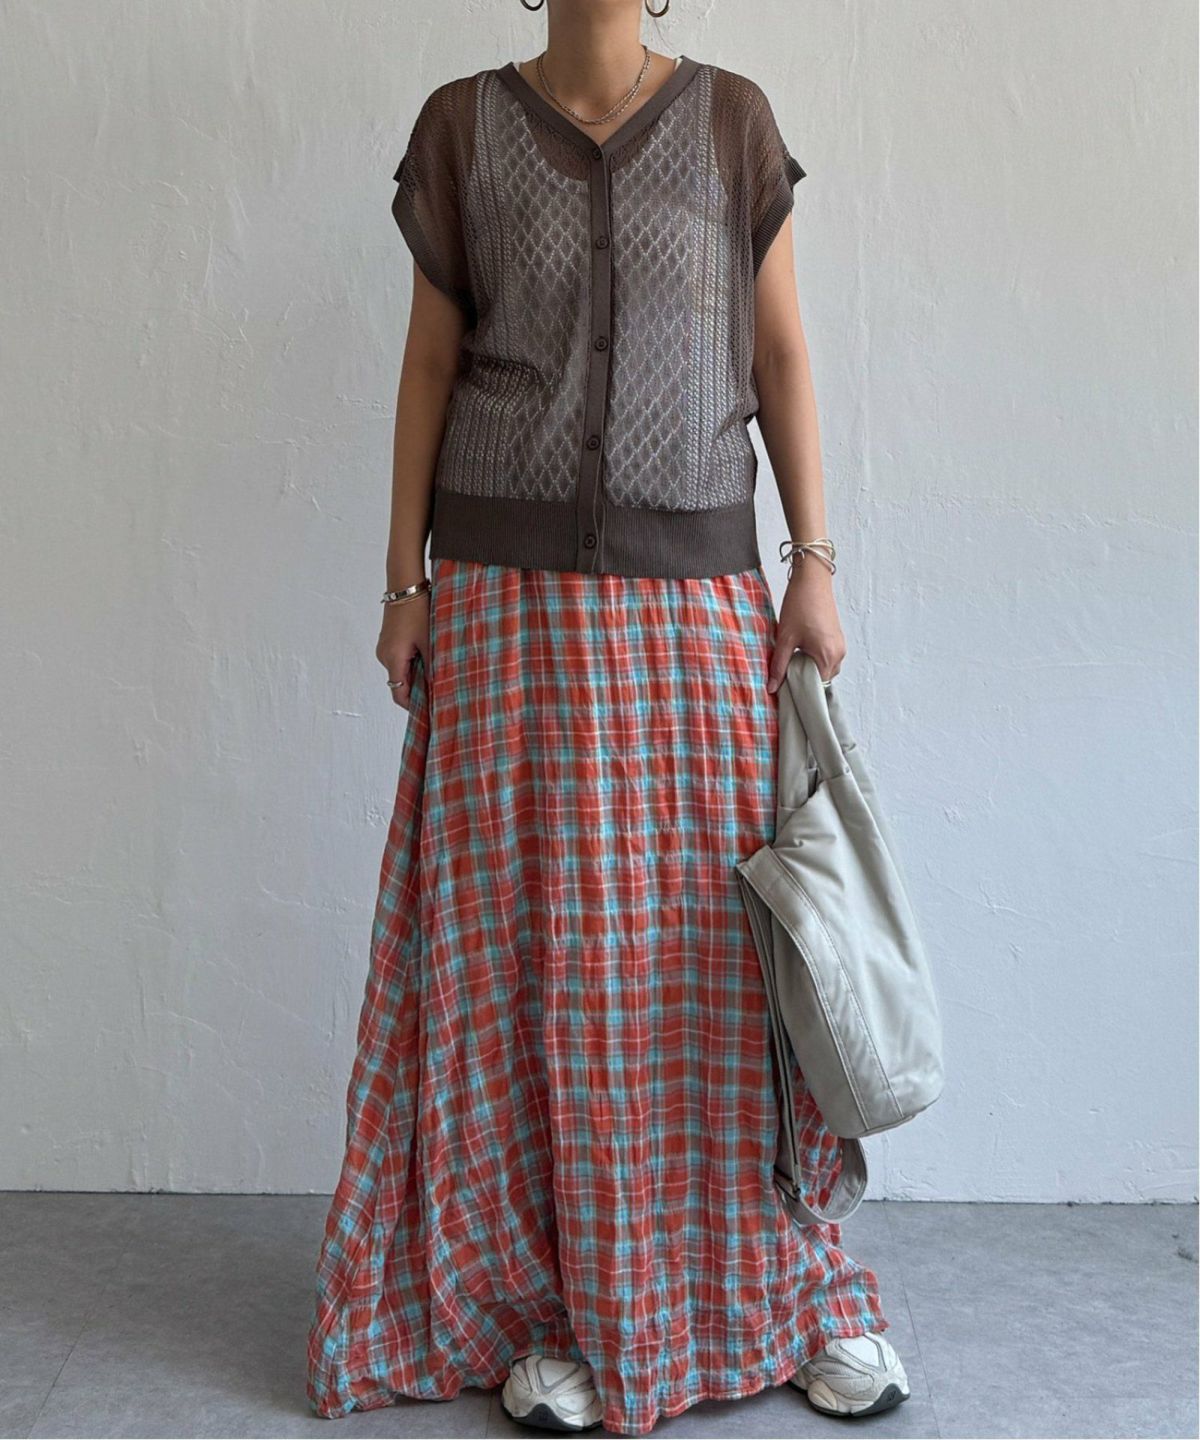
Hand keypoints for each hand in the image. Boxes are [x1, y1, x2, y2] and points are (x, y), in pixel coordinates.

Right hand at [376, 595, 430, 710]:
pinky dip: (411, 663)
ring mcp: (384, 648)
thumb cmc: (418, 611)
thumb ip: (432, 667)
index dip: (413, 706)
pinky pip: (399, 660)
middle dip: (418, 688)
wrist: (406, 587)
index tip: (427, 711)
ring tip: (434, 667)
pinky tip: (426, 655)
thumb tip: (437, 688)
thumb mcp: (429, 642)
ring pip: (400, 671)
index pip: (399, 695)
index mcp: (393, 659)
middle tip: (437, 689)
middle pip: (400, 684)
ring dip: (416, 674)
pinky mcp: (387, 641)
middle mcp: (384, 656)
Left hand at [766, 560, 844, 692]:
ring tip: (792, 662)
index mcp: (827, 656)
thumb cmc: (799, 605)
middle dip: (805, 680)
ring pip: (824, 669)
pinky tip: (800, 652)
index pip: (816, 687)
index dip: (801, 690)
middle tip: (786, 675)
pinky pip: (827, 658)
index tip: (786, 690)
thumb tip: (772, 688)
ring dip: (810, 669)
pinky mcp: (837, 638)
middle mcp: (839, 654)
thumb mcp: (785, 638)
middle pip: (822, 679)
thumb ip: (779, 665)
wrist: (812, 580)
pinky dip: (815, 659)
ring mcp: (840, 646)